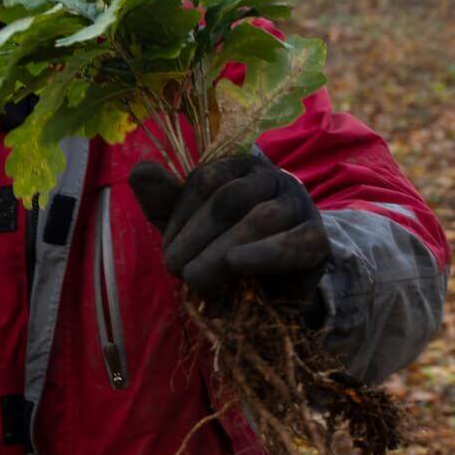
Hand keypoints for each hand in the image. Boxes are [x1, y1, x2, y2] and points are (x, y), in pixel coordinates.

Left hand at [128, 152, 330, 313]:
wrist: (276, 287)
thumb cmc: (225, 248)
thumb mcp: (188, 226)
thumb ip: (163, 200)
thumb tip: (138, 170)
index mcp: (238, 167)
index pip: (207, 179)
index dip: (182, 215)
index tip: (166, 249)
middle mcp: (272, 178)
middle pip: (231, 198)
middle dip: (197, 235)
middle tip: (175, 269)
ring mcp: (299, 205)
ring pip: (260, 219)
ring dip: (221, 250)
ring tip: (196, 279)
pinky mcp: (317, 239)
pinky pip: (295, 242)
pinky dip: (265, 254)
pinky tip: (238, 264)